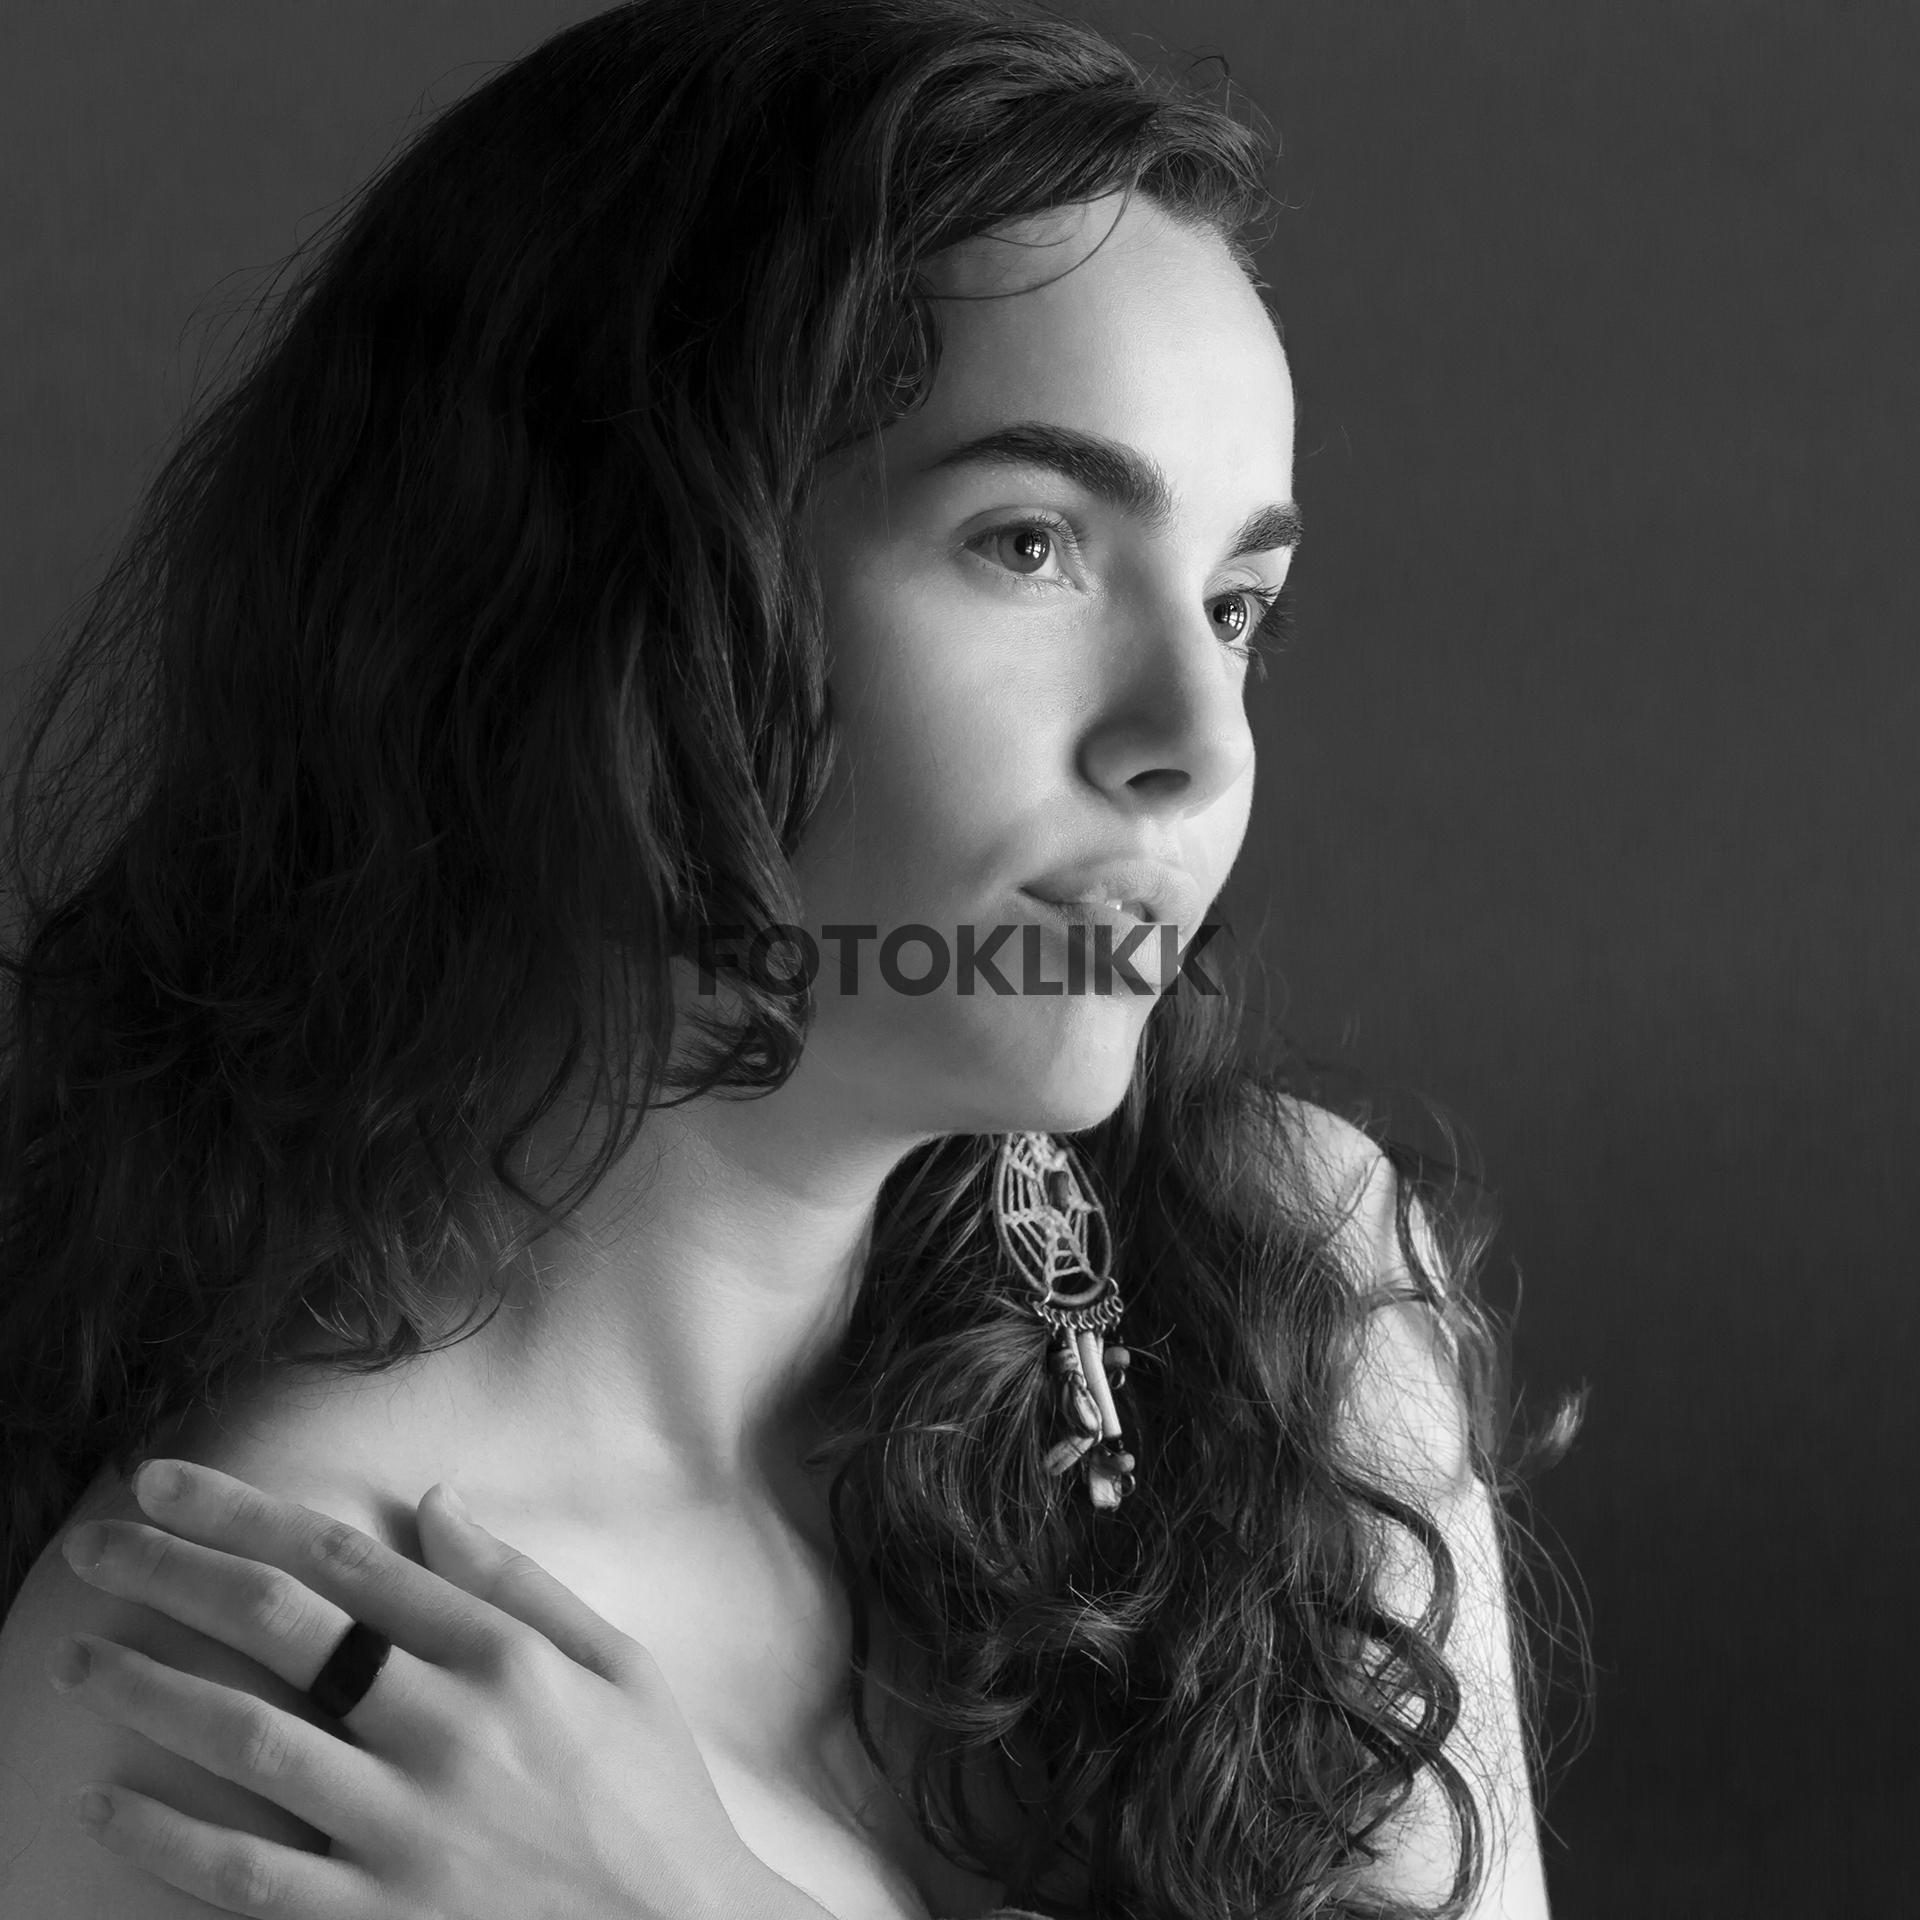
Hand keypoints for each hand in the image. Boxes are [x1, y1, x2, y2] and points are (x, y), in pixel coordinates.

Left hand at [47, 1459, 832, 1919]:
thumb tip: (435, 1500)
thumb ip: (522, 1583)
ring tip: (80, 1658)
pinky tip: (113, 1803)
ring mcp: (406, 1829)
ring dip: (150, 1689)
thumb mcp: (622, 1665)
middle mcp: (448, 1727)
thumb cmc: (656, 1797)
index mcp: (506, 1656)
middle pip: (281, 1624)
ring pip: (247, 1738)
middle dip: (175, 1571)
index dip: (245, 1511)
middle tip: (98, 1543)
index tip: (169, 1486)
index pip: (345, 1558)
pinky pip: (248, 1873)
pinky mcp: (375, 1919)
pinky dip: (170, 1837)